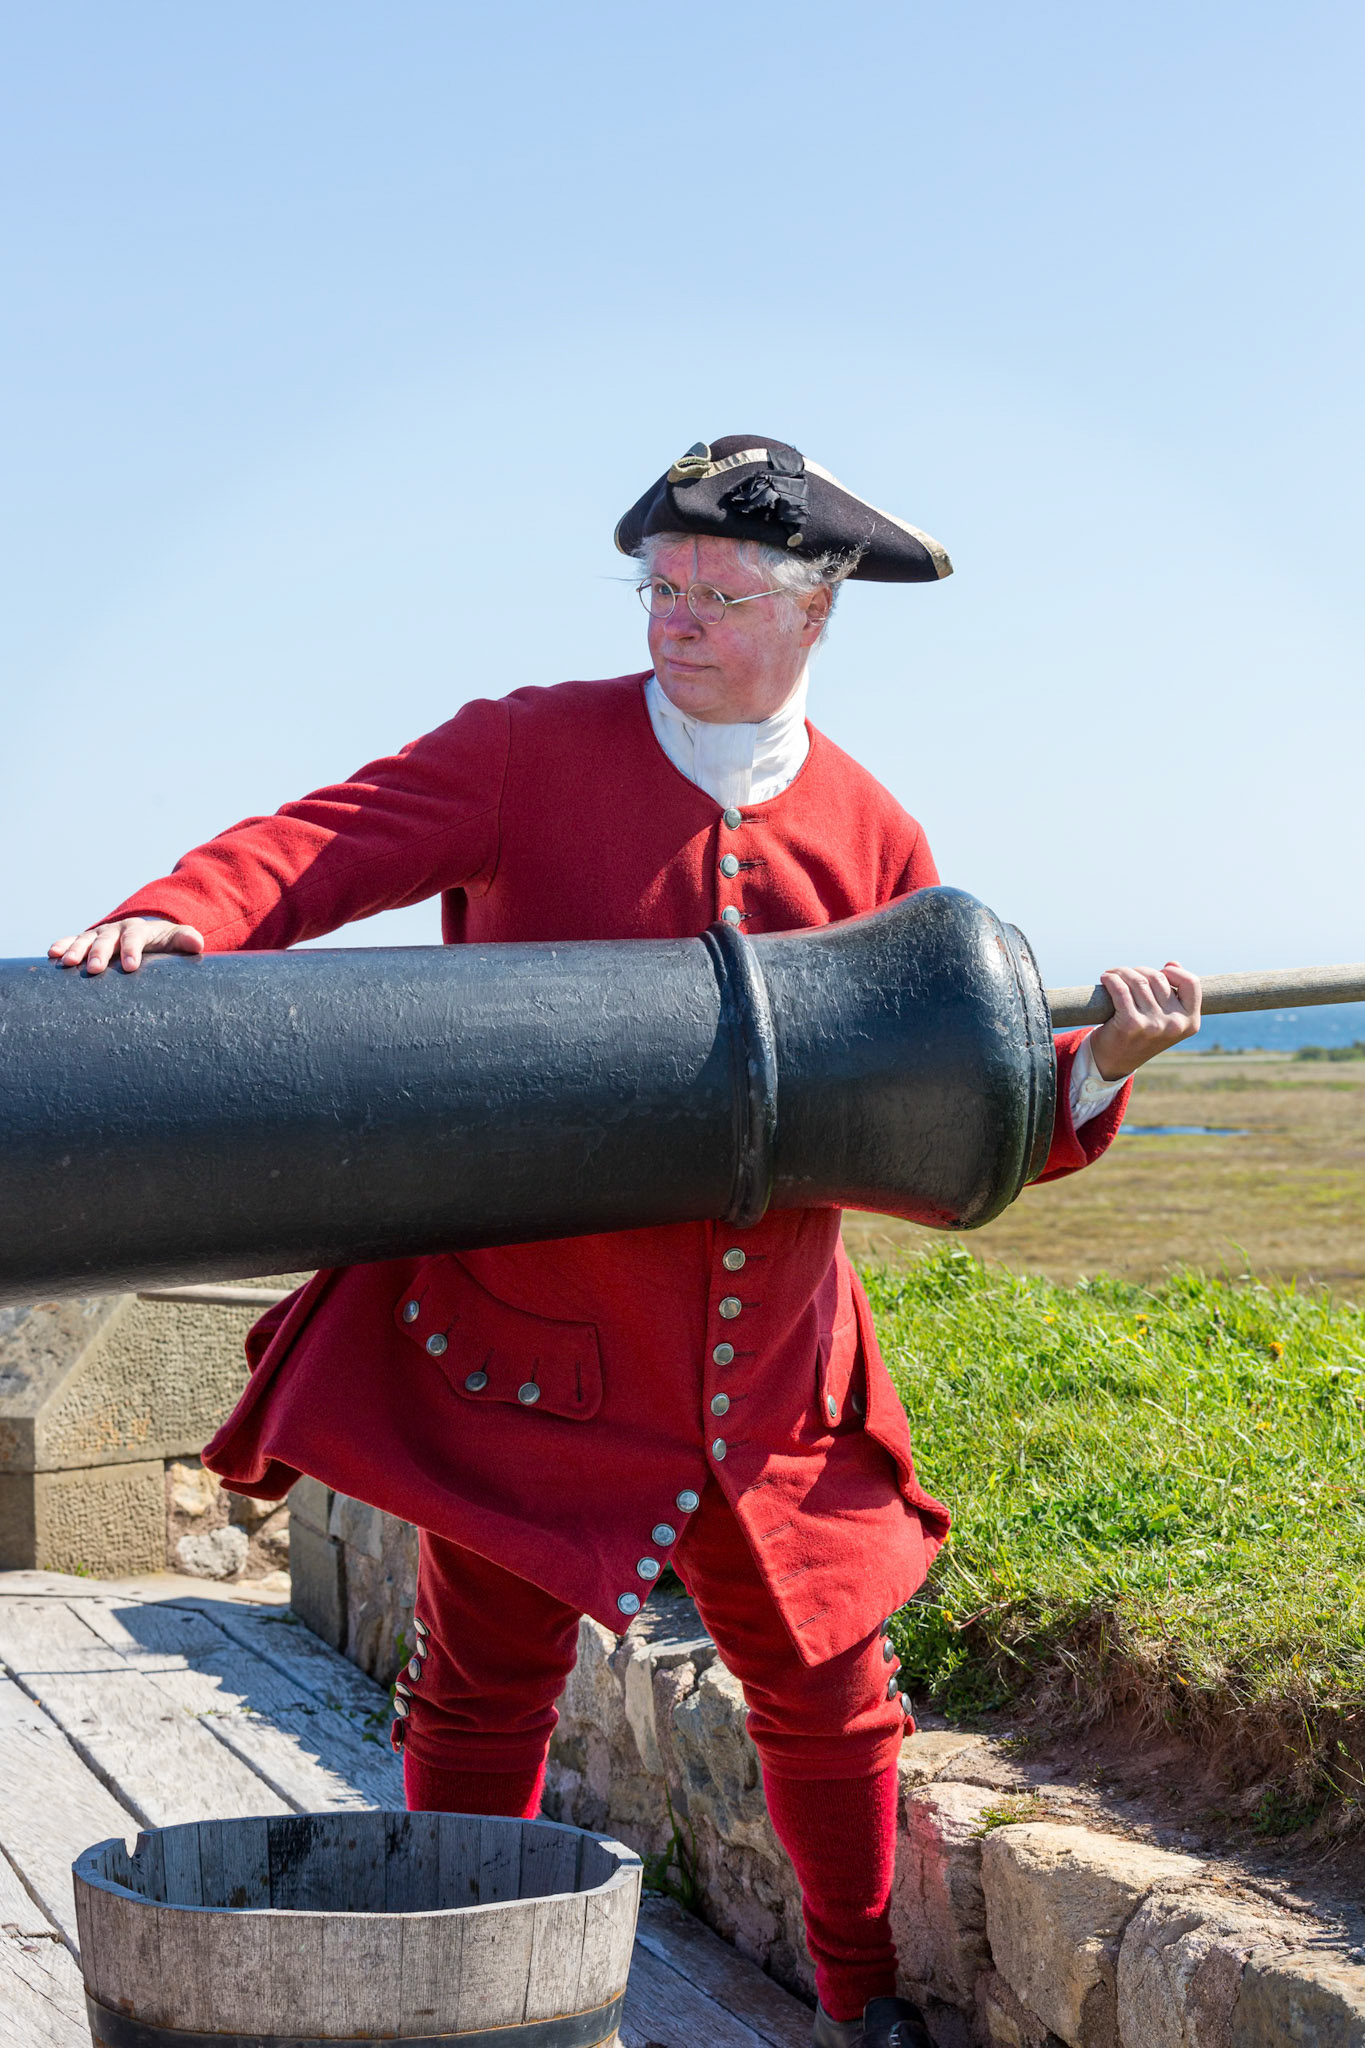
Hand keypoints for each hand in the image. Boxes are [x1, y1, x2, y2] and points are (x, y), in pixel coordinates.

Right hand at [48, 918, 205, 975]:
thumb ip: (186, 940)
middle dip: (99, 953)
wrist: (144, 936)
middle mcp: (116, 930)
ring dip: (75, 949)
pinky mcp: (86, 941)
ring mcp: (99, 935)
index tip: (130, 966)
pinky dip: (62, 945)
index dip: (132, 950)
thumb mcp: (174, 940)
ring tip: (67, 963)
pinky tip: (52, 954)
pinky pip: (71, 941)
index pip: (135, 937)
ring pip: (85, 939)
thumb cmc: (162, 943)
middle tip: (93, 969)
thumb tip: (197, 943)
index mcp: (139, 929)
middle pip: (106, 939)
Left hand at [1089, 961, 1200, 1080]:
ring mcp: (1153, 1025)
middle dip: (1140, 971)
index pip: (1191, 983)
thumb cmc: (1141, 1034)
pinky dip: (1111, 979)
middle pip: (1159, 978)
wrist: (1115, 1062)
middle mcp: (1174, 1024)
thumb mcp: (1166, 1018)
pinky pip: (1121, 989)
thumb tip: (1173, 964)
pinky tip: (1106, 978)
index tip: (1160, 971)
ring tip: (1113, 975)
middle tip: (1126, 974)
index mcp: (1190, 1022)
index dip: (1175, 972)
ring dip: (1122, 972)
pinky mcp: (1130, 1024)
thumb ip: (1174, 995)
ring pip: (1138, 981)